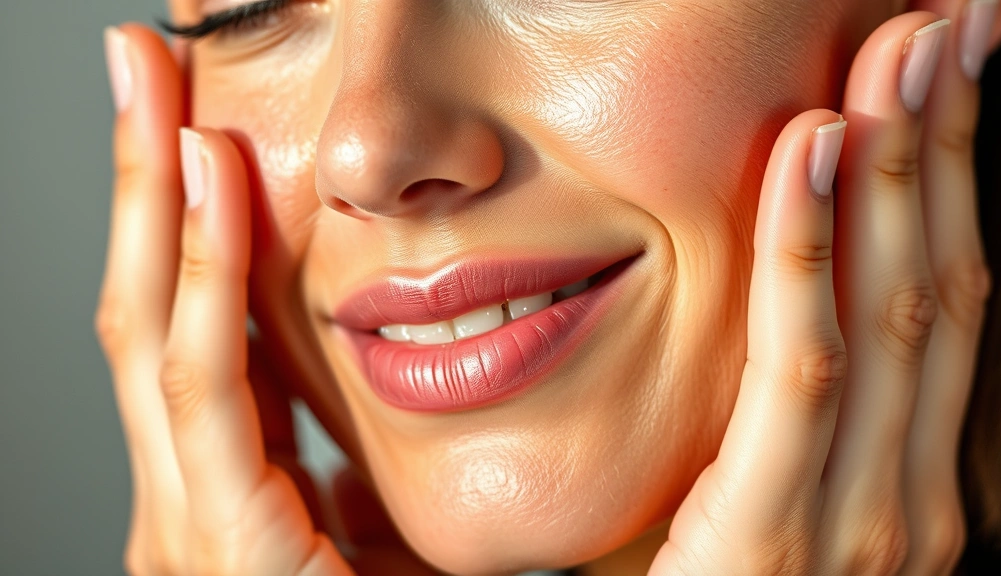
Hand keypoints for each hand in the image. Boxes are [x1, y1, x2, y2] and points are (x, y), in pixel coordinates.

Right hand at [95, 24, 436, 575]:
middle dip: (141, 183)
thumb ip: (335, 483)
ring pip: (153, 330)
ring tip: (153, 86)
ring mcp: (182, 526)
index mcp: (221, 496)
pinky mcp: (216, 545)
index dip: (183, 225)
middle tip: (141, 66)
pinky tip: (213, 180)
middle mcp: (182, 502)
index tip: (194, 128)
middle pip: (149, 312)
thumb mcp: (361, 542)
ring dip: (155, 200)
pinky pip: (203, 385)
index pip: (188, 334)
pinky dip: (205, 276)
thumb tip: (340, 432)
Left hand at [650, 9, 997, 574]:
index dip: (950, 175)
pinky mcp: (785, 532)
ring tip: (895, 52)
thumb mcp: (773, 493)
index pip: (942, 295)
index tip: (943, 69)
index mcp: (912, 474)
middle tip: (946, 18)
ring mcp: (866, 517)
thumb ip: (800, 414)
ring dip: (899, 169)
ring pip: (894, 308)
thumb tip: (803, 300)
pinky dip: (809, 251)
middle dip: (946, 142)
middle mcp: (914, 488)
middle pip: (939, 280)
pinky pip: (803, 367)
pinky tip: (811, 153)